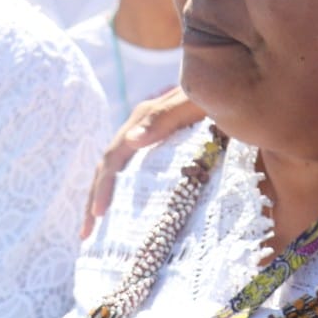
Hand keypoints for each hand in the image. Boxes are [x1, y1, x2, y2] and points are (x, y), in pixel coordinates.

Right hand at [81, 86, 202, 238]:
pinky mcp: (161, 143)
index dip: (103, 187)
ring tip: (94, 229)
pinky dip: (124, 190)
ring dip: (105, 196)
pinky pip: (135, 169)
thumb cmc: (216, 95)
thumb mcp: (193, 104)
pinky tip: (125, 209)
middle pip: (108, 165)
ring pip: (119, 169)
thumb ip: (164, 118)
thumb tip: (130, 141)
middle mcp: (140, 127)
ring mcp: (149, 135)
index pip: (113, 157)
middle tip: (85, 233)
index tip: (97, 215)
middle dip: (95, 198)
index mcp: (143, 119)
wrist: (232, 83)